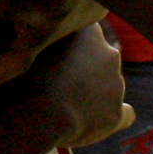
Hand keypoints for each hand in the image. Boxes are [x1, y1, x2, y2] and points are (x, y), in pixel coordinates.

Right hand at [24, 24, 133, 148]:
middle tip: (61, 82)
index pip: (87, 33)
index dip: (73, 46)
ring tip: (68, 105)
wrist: (38, 111)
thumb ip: (51, 38)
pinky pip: (124, 114)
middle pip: (101, 58)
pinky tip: (101, 121)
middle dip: (87, 68)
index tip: (58, 56)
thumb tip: (47, 37)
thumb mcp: (34, 44)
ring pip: (109, 86)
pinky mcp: (116, 114)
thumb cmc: (27, 74)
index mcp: (90, 33)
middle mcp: (109, 54)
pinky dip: (114, 117)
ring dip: (95, 92)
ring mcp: (116, 85)